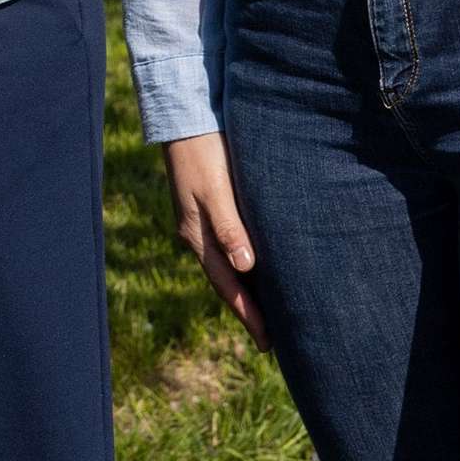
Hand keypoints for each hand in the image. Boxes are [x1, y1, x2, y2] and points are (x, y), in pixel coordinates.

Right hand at [161, 133, 266, 349]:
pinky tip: (260, 267)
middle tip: (273, 340)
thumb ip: (230, 227)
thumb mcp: (215, 189)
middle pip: (227, 282)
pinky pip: (232, 245)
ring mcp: (205, 222)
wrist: (186, 118)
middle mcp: (200, 235)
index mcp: (198, 236)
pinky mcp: (214, 206)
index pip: (227, 286)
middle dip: (249, 310)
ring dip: (248, 289)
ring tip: (271, 311)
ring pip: (230, 266)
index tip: (268, 342)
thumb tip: (246, 268)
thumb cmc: (204, 152)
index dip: (248, 314)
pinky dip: (247, 264)